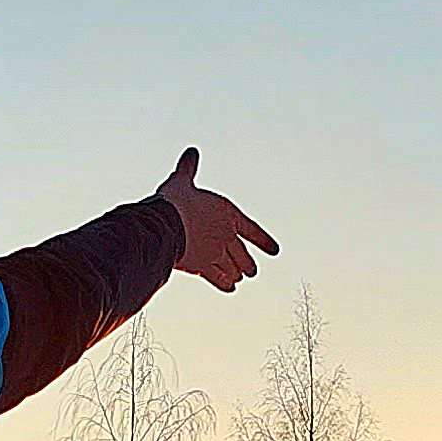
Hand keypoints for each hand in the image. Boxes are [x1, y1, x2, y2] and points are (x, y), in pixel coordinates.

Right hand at [155, 149, 277, 292]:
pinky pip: (219, 279)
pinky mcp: (204, 267)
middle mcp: (226, 235)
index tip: (275, 251)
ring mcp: (217, 253)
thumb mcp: (182, 181)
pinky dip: (225, 284)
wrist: (166, 221)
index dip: (263, 241)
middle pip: (242, 254)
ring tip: (239, 278)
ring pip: (232, 268)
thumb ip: (189, 169)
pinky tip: (230, 288)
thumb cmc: (174, 200)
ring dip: (237, 273)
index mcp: (228, 214)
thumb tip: (191, 152)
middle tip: (252, 271)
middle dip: (247, 262)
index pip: (252, 230)